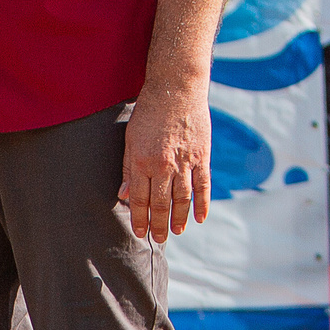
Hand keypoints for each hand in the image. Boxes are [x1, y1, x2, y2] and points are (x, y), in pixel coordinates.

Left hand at [121, 79, 211, 241]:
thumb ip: (129, 169)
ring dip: (180, 218)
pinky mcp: (203, 157)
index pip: (140, 199)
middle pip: (161, 203)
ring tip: (177, 232)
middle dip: (158, 224)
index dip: (139, 218)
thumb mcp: (130, 140)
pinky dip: (203, 204)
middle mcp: (164, 165)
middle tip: (158, 239)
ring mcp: (186, 162)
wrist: (176, 90)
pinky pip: (203, 186)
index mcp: (143, 162)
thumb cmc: (148, 114)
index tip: (139, 232)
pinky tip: (200, 218)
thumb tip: (125, 196)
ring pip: (183, 199)